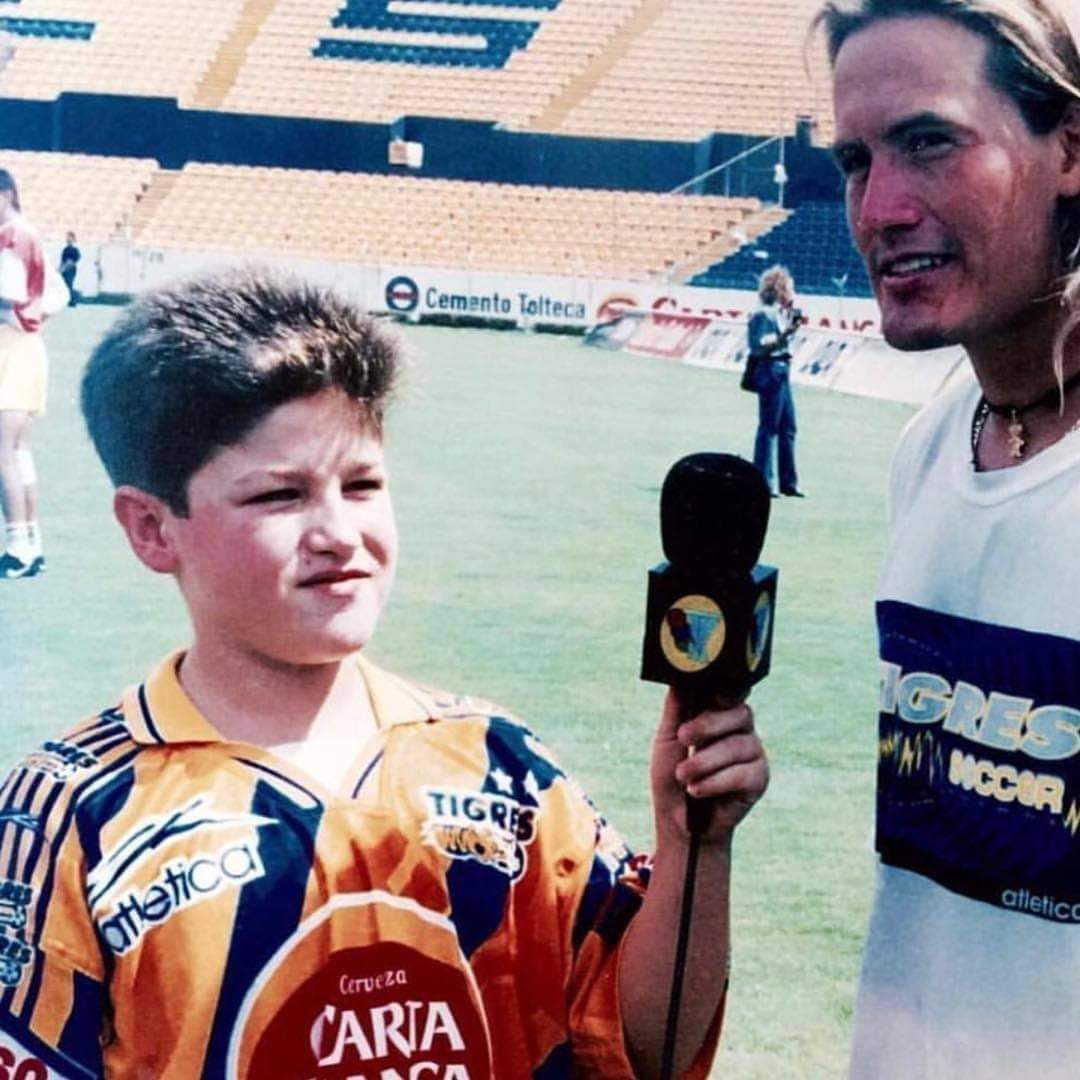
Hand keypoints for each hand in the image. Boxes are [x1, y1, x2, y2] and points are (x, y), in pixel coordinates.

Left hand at [650, 687, 767, 844]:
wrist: (679, 820)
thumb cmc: (672, 775)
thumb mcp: (668, 738)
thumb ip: (677, 708)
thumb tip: (680, 676)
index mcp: (721, 716)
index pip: (732, 693)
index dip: (727, 690)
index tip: (712, 694)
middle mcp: (742, 731)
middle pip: (740, 714)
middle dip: (709, 724)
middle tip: (683, 737)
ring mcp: (754, 755)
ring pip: (738, 746)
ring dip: (705, 761)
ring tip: (683, 776)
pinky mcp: (759, 780)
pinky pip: (743, 774)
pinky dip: (715, 782)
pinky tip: (696, 790)